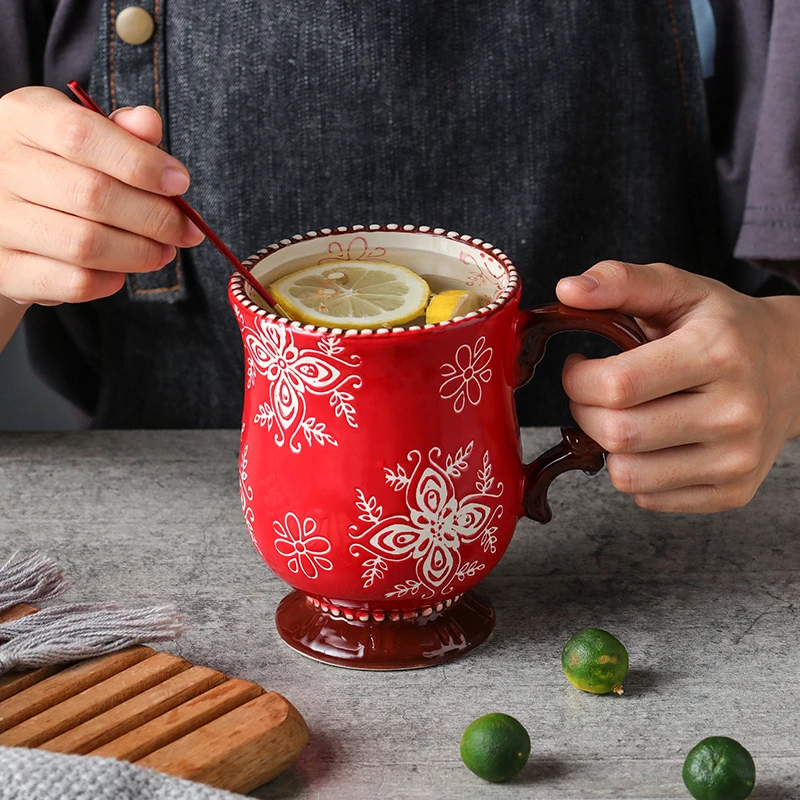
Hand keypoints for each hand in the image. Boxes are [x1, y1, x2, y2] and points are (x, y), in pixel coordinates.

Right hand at [0, 86, 203, 306]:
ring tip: (164, 251)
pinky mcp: (5, 269)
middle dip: (155, 218)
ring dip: (140, 253)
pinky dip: (110, 280)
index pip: (81, 134)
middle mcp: (0, 165)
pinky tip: (122, 270)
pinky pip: (73, 282)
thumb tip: (149, 123)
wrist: (6, 218)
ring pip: (85, 244)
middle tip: (185, 231)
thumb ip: (121, 133)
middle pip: (92, 195)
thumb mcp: (87, 139)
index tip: (180, 183)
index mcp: (21, 118)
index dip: (141, 162)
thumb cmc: (60, 171)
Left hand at [556, 261, 799, 512]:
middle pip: (617, 433)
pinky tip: (652, 442)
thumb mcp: (680, 289)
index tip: (580, 365)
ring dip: (607, 447)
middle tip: (595, 393)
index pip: (617, 385)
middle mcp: (734, 412)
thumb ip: (620, 281)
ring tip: (623, 416)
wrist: (794, 368)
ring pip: (627, 475)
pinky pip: (649, 499)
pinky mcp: (733, 492)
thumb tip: (567, 289)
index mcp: (716, 354)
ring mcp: (736, 459)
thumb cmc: (724, 327)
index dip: (578, 378)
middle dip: (585, 412)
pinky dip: (636, 473)